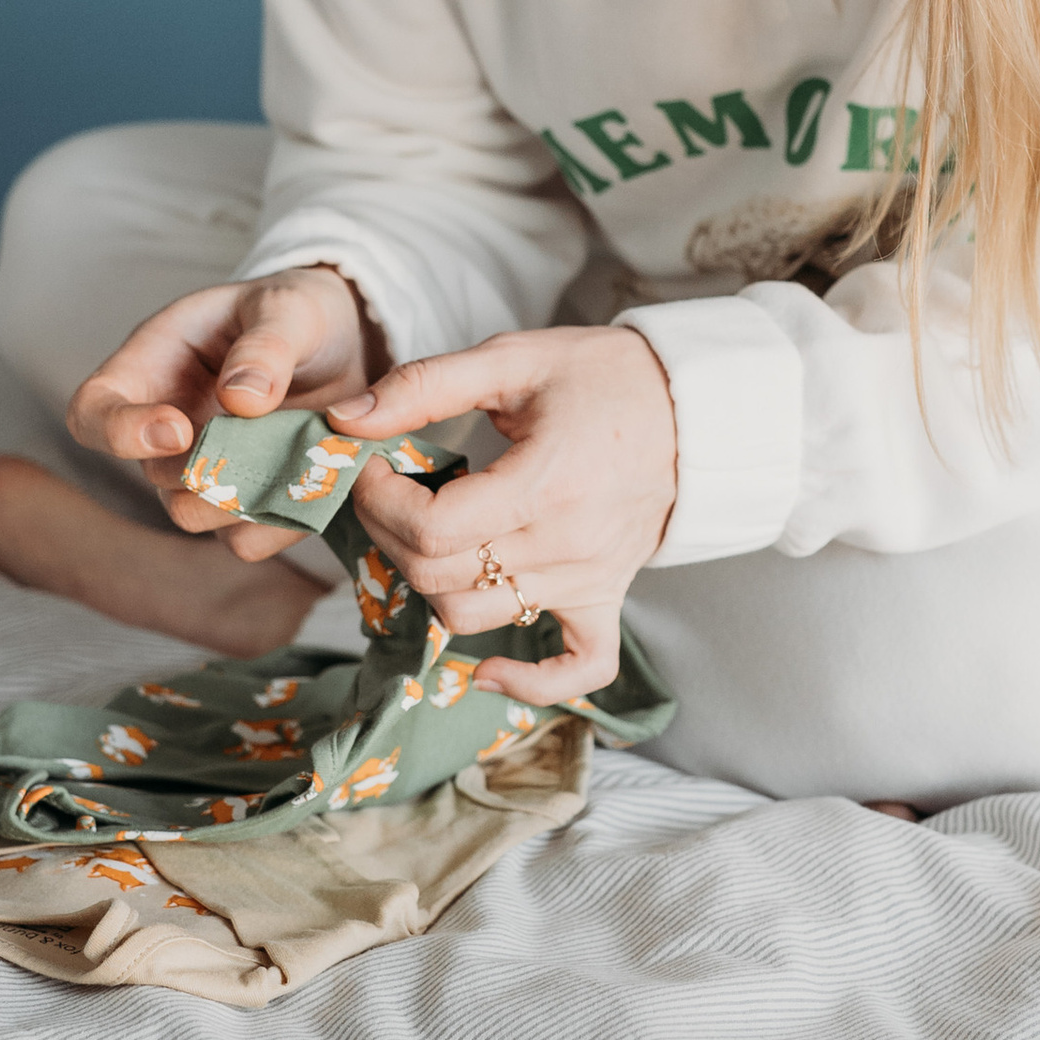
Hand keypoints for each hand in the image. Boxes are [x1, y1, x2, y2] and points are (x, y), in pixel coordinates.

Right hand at [69, 267, 379, 559]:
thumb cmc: (297, 313)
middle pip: (152, 475)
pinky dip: (282, 521)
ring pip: (194, 516)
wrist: (345, 344)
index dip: (119, 432)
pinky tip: (320, 487)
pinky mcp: (244, 503)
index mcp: (153, 364)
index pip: (92, 411)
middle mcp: (168, 425)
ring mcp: (203, 470)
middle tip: (270, 441)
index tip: (179, 431)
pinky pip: (246, 539)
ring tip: (303, 459)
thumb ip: (267, 345)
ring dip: (244, 499)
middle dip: (204, 468)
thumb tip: (239, 399)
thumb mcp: (290, 307)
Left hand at [333, 326, 677, 702]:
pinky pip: (575, 670)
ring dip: (428, 582)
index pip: (434, 528)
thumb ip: (425, 385)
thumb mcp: (511, 358)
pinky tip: (484, 667)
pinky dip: (525, 681)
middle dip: (389, 532)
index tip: (372, 467)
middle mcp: (569, 545)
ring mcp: (589, 581)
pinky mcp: (606, 601)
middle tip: (387, 490)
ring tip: (425, 532)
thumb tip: (347, 417)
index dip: (381, 502)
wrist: (691, 407)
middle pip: (441, 575)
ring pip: (474, 617)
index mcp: (547, 482)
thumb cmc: (602, 377)